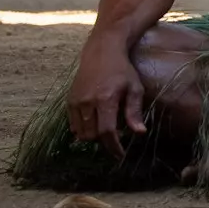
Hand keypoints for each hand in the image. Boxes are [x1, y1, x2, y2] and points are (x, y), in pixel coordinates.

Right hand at [66, 41, 146, 159]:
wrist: (101, 52)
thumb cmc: (122, 70)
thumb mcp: (134, 88)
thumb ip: (134, 112)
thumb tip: (139, 133)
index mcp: (106, 99)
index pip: (107, 132)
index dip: (113, 147)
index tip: (120, 155)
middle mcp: (87, 102)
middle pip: (92, 136)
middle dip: (103, 142)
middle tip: (115, 138)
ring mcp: (75, 102)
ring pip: (80, 133)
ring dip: (92, 137)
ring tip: (105, 130)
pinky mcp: (68, 101)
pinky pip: (73, 125)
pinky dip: (82, 130)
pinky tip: (94, 124)